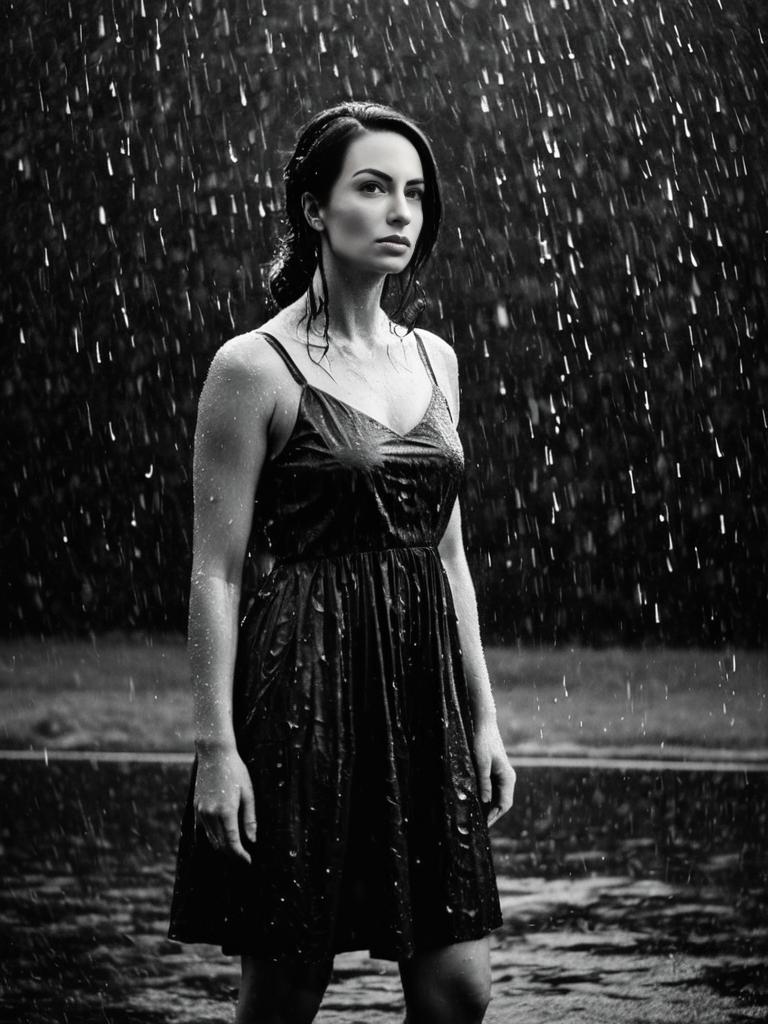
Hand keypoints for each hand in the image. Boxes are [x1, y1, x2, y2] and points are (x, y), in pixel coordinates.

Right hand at [193, 744, 255, 863]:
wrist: (215, 755)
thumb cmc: (236, 771)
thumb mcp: (248, 793)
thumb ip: (249, 818)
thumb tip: (252, 840)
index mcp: (226, 811)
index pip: (232, 842)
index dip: (240, 855)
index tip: (248, 860)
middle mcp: (210, 814)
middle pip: (220, 844)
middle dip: (232, 853)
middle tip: (243, 856)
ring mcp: (201, 811)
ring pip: (210, 838)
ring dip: (222, 847)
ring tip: (234, 849)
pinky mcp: (195, 807)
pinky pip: (200, 830)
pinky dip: (209, 838)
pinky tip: (216, 842)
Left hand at [473, 719, 515, 826]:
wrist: (484, 724)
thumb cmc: (483, 741)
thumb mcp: (481, 763)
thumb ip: (484, 782)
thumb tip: (486, 802)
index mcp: (508, 777)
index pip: (504, 804)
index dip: (495, 817)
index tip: (484, 826)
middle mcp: (507, 778)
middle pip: (501, 803)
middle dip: (492, 814)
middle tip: (478, 826)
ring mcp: (501, 775)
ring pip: (497, 797)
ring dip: (489, 807)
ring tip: (477, 817)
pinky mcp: (495, 772)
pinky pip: (492, 789)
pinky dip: (486, 798)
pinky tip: (476, 802)